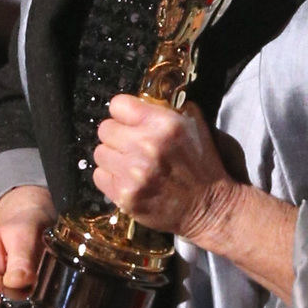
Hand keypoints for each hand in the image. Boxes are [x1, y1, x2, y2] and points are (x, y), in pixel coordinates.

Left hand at [92, 96, 239, 241]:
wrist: (208, 207)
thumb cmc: (202, 165)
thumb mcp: (195, 127)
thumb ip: (168, 108)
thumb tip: (142, 100)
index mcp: (163, 124)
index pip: (118, 105)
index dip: (124, 113)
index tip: (130, 121)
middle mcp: (145, 146)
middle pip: (105, 129)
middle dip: (117, 135)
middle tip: (131, 145)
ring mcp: (133, 173)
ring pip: (100, 153)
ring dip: (113, 157)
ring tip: (131, 164)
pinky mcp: (124, 195)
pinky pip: (99, 176)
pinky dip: (110, 177)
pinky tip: (128, 180)